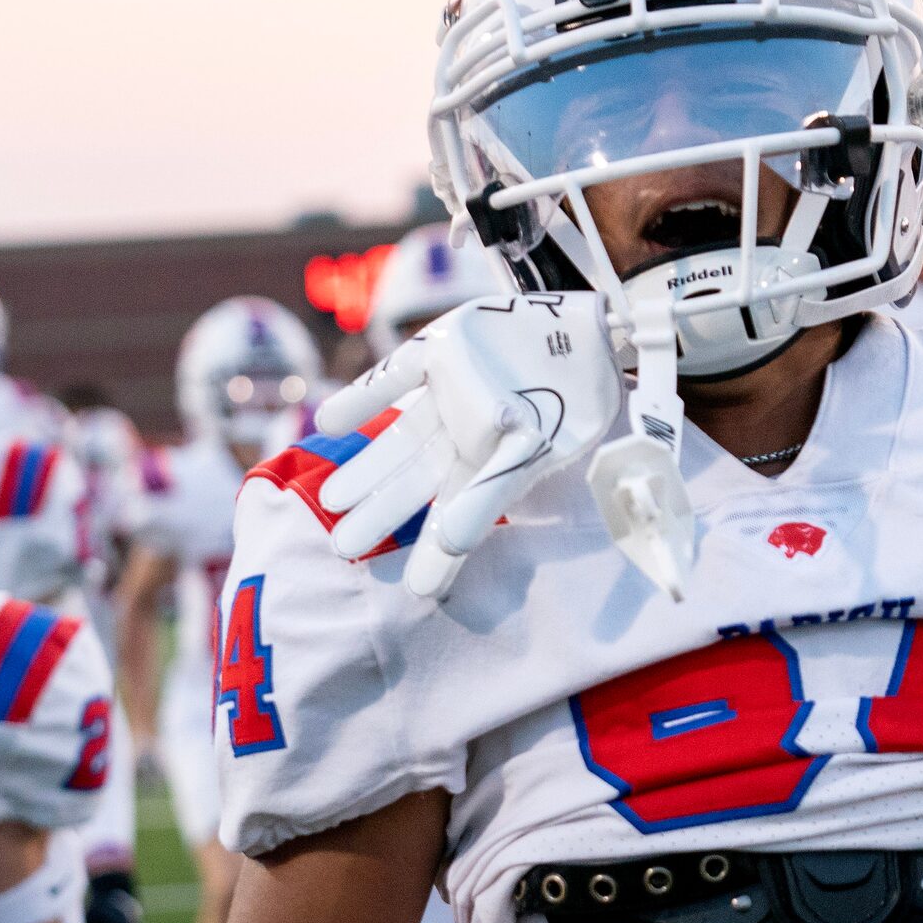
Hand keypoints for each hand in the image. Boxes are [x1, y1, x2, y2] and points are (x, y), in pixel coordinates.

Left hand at [313, 293, 624, 600]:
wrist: (594, 331)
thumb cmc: (574, 400)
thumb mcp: (532, 453)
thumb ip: (488, 495)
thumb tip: (452, 541)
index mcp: (494, 462)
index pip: (457, 514)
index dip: (434, 552)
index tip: (415, 590)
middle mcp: (466, 433)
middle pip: (416, 480)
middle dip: (382, 513)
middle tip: (342, 546)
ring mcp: (450, 393)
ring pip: (400, 437)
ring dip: (367, 467)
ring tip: (330, 500)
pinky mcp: (439, 349)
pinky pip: (395, 375)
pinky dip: (361, 397)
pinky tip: (328, 424)